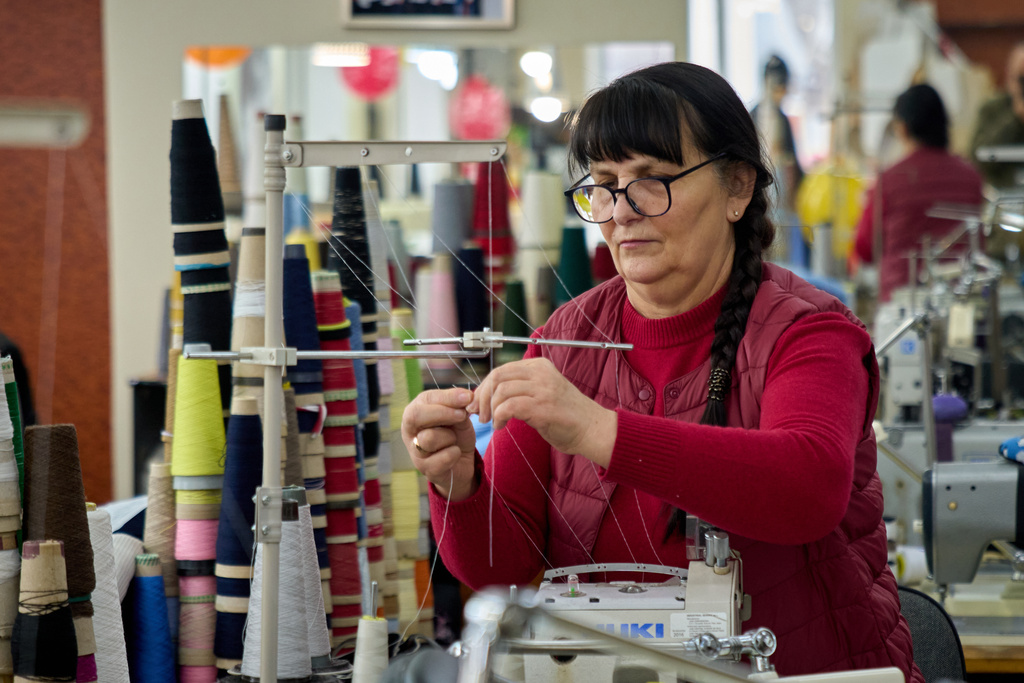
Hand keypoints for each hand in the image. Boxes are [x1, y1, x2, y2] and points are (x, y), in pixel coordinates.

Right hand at [402, 388, 477, 500]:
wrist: (462, 462)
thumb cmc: (456, 433)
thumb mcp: (459, 416)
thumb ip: (459, 405)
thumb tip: (466, 396)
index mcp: (415, 412)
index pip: (424, 400)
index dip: (447, 397)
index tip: (468, 397)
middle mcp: (409, 431)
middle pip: (415, 416)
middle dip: (443, 413)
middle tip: (462, 415)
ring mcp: (415, 452)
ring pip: (429, 438)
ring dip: (449, 437)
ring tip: (453, 439)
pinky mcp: (425, 469)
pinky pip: (442, 458)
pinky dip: (454, 454)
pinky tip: (455, 453)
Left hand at [468, 358, 616, 466]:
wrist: (592, 429)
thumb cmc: (565, 415)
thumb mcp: (542, 392)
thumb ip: (519, 389)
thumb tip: (486, 395)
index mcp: (539, 366)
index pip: (502, 370)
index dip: (484, 387)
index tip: (477, 403)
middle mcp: (541, 374)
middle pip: (498, 377)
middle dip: (482, 397)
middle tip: (479, 414)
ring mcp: (543, 389)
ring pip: (501, 391)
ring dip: (490, 410)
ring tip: (493, 423)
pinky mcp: (543, 407)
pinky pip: (509, 407)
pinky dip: (499, 417)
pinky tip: (501, 426)